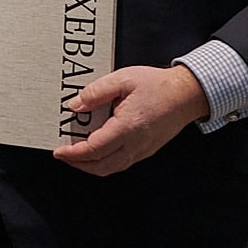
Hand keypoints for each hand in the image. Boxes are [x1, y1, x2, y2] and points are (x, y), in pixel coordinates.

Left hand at [52, 64, 210, 176]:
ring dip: (91, 166)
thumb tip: (75, 105)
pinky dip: (105, 162)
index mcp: (127, 127)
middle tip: (63, 155)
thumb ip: (96, 92)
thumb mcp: (123, 79)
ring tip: (76, 155)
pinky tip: (98, 152)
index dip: (73, 154)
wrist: (188, 94)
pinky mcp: (147, 150)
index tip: (59, 152)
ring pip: (112, 168)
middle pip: (101, 166)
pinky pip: (122, 163)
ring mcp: (143, 150)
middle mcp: (136, 144)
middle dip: (78, 164)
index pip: (94, 150)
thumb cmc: (159, 86)